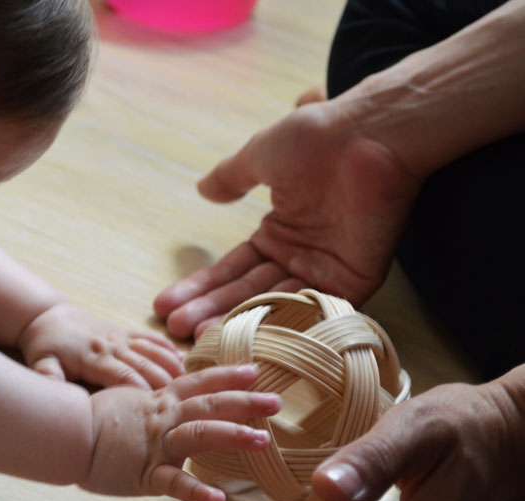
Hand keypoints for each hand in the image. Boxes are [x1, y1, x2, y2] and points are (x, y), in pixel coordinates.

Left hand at [18, 302, 183, 389]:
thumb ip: (48, 377)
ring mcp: (120, 336)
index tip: (159, 412)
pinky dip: (169, 350)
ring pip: (155, 351)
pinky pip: (152, 338)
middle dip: (167, 385)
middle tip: (186, 404)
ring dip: (174, 368)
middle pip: (147, 366)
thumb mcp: (41, 363)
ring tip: (193, 386)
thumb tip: (54, 392)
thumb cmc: (45, 347)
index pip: (125, 377)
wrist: (47, 317)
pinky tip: (185, 363)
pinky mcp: (125, 331)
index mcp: (93, 358)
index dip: (143, 393)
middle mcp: (112, 346)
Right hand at [82, 365, 280, 500]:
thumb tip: (167, 401)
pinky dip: (196, 491)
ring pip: (199, 434)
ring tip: (263, 440)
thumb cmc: (88, 419)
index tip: (255, 371)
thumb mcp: (125, 401)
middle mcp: (162, 418)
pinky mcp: (144, 473)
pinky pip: (173, 484)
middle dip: (245, 402)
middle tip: (277, 401)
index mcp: (159, 401)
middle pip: (209, 404)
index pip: (199, 383)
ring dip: (232, 435)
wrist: (62, 432)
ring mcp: (156, 445)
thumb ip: (151, 402)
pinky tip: (218, 500)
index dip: (227, 376)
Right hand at [155, 100, 422, 338]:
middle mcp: (300, 256)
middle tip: (175, 327)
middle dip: (209, 309)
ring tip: (198, 331)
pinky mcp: (354, 280)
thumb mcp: (260, 156)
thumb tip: (203, 189)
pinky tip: (246, 332)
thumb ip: (232, 177)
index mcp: (280, 232)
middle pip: (247, 292)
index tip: (166, 303)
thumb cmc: (315, 139)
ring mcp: (326, 270)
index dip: (200, 286)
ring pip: (274, 304)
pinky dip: (282, 321)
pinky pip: (315, 308)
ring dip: (236, 319)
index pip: (233, 269)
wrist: (367, 134)